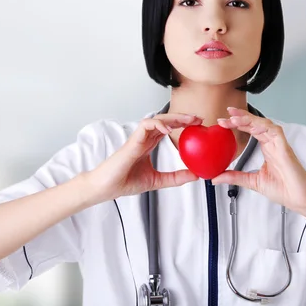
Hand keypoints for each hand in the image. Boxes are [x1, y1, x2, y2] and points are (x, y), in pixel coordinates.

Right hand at [86, 113, 201, 202]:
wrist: (106, 188)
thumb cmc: (124, 182)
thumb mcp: (157, 181)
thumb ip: (175, 178)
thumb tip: (195, 176)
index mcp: (148, 145)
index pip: (167, 128)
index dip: (182, 124)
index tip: (197, 125)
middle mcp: (144, 139)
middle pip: (165, 121)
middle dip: (182, 117)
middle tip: (198, 119)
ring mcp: (138, 139)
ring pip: (157, 120)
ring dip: (173, 118)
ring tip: (188, 120)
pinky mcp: (132, 142)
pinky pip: (145, 126)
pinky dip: (157, 124)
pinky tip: (168, 130)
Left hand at [213, 107, 305, 214]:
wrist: (300, 200)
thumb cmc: (284, 190)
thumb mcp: (252, 182)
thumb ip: (235, 177)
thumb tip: (216, 177)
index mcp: (267, 148)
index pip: (250, 130)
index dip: (237, 124)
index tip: (222, 122)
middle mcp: (273, 144)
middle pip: (256, 123)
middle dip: (240, 117)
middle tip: (226, 113)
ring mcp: (280, 145)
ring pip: (264, 124)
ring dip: (249, 119)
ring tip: (234, 118)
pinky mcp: (286, 149)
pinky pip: (275, 132)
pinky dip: (264, 127)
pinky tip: (252, 127)